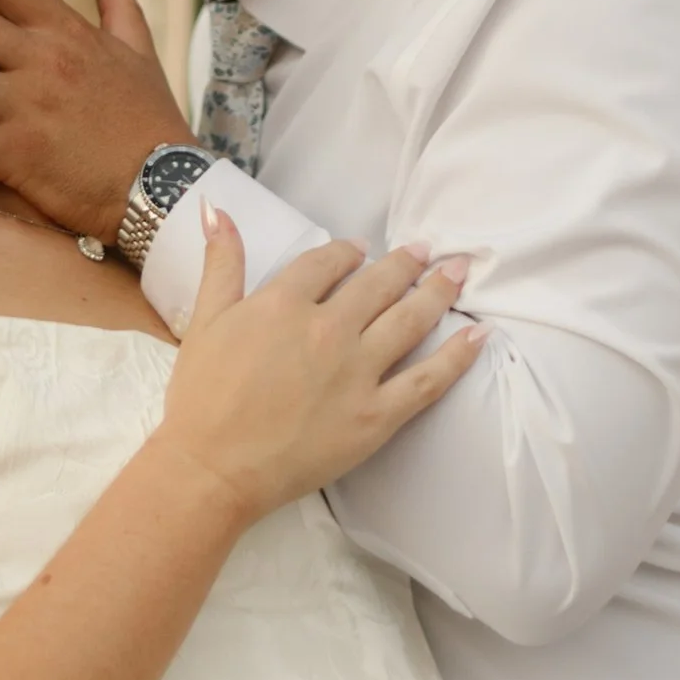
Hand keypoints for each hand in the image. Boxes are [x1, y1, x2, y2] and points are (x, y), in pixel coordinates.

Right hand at [156, 212, 480, 527]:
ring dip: (436, 291)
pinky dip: (457, 357)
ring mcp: (357, 372)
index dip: (347, 252)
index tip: (361, 250)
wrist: (211, 469)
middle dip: (405, 263)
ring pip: (408, 320)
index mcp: (284, 302)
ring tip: (457, 274)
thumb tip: (218, 210)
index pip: (327, 261)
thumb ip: (220, 263)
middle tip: (427, 251)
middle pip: (378, 283)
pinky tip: (479, 336)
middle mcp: (328, 328)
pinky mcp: (376, 416)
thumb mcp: (203, 320)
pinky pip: (427, 381)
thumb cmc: (201, 398)